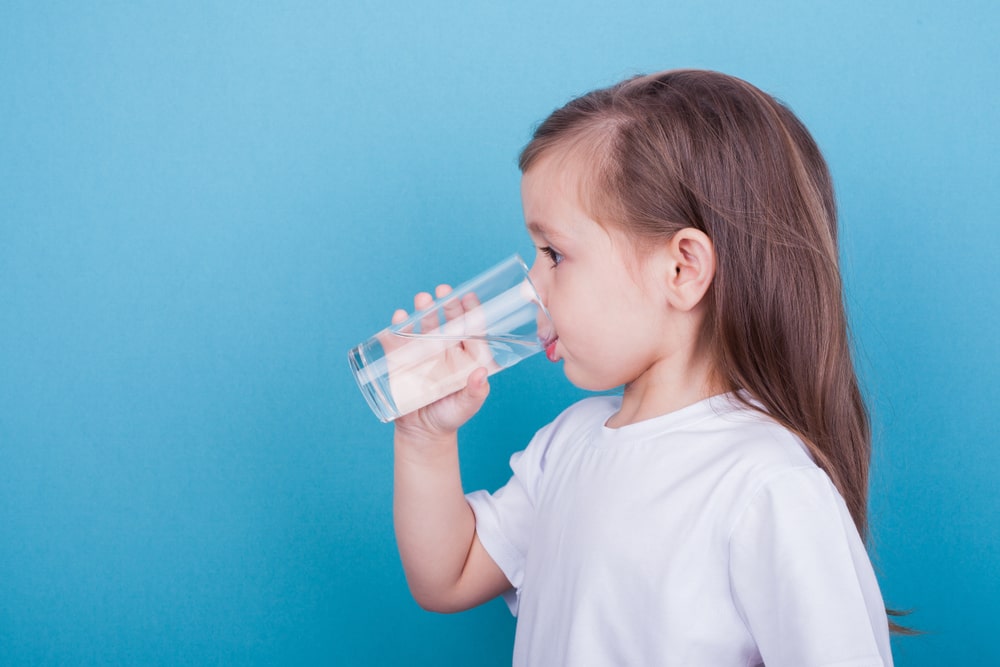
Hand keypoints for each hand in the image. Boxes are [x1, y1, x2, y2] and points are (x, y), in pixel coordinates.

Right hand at [382, 285, 494, 437]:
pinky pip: (400, 338)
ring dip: (423, 310)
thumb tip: (482, 374)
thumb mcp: (466, 406)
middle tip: (444, 291)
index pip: (471, 329)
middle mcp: (446, 349)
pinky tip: (400, 317)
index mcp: (465, 356)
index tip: (469, 297)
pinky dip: (399, 326)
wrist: (421, 432)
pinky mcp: (402, 358)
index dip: (471, 312)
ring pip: (424, 325)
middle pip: (448, 321)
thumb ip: (476, 392)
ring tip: (423, 299)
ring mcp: (423, 352)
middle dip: (447, 304)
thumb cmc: (449, 416)